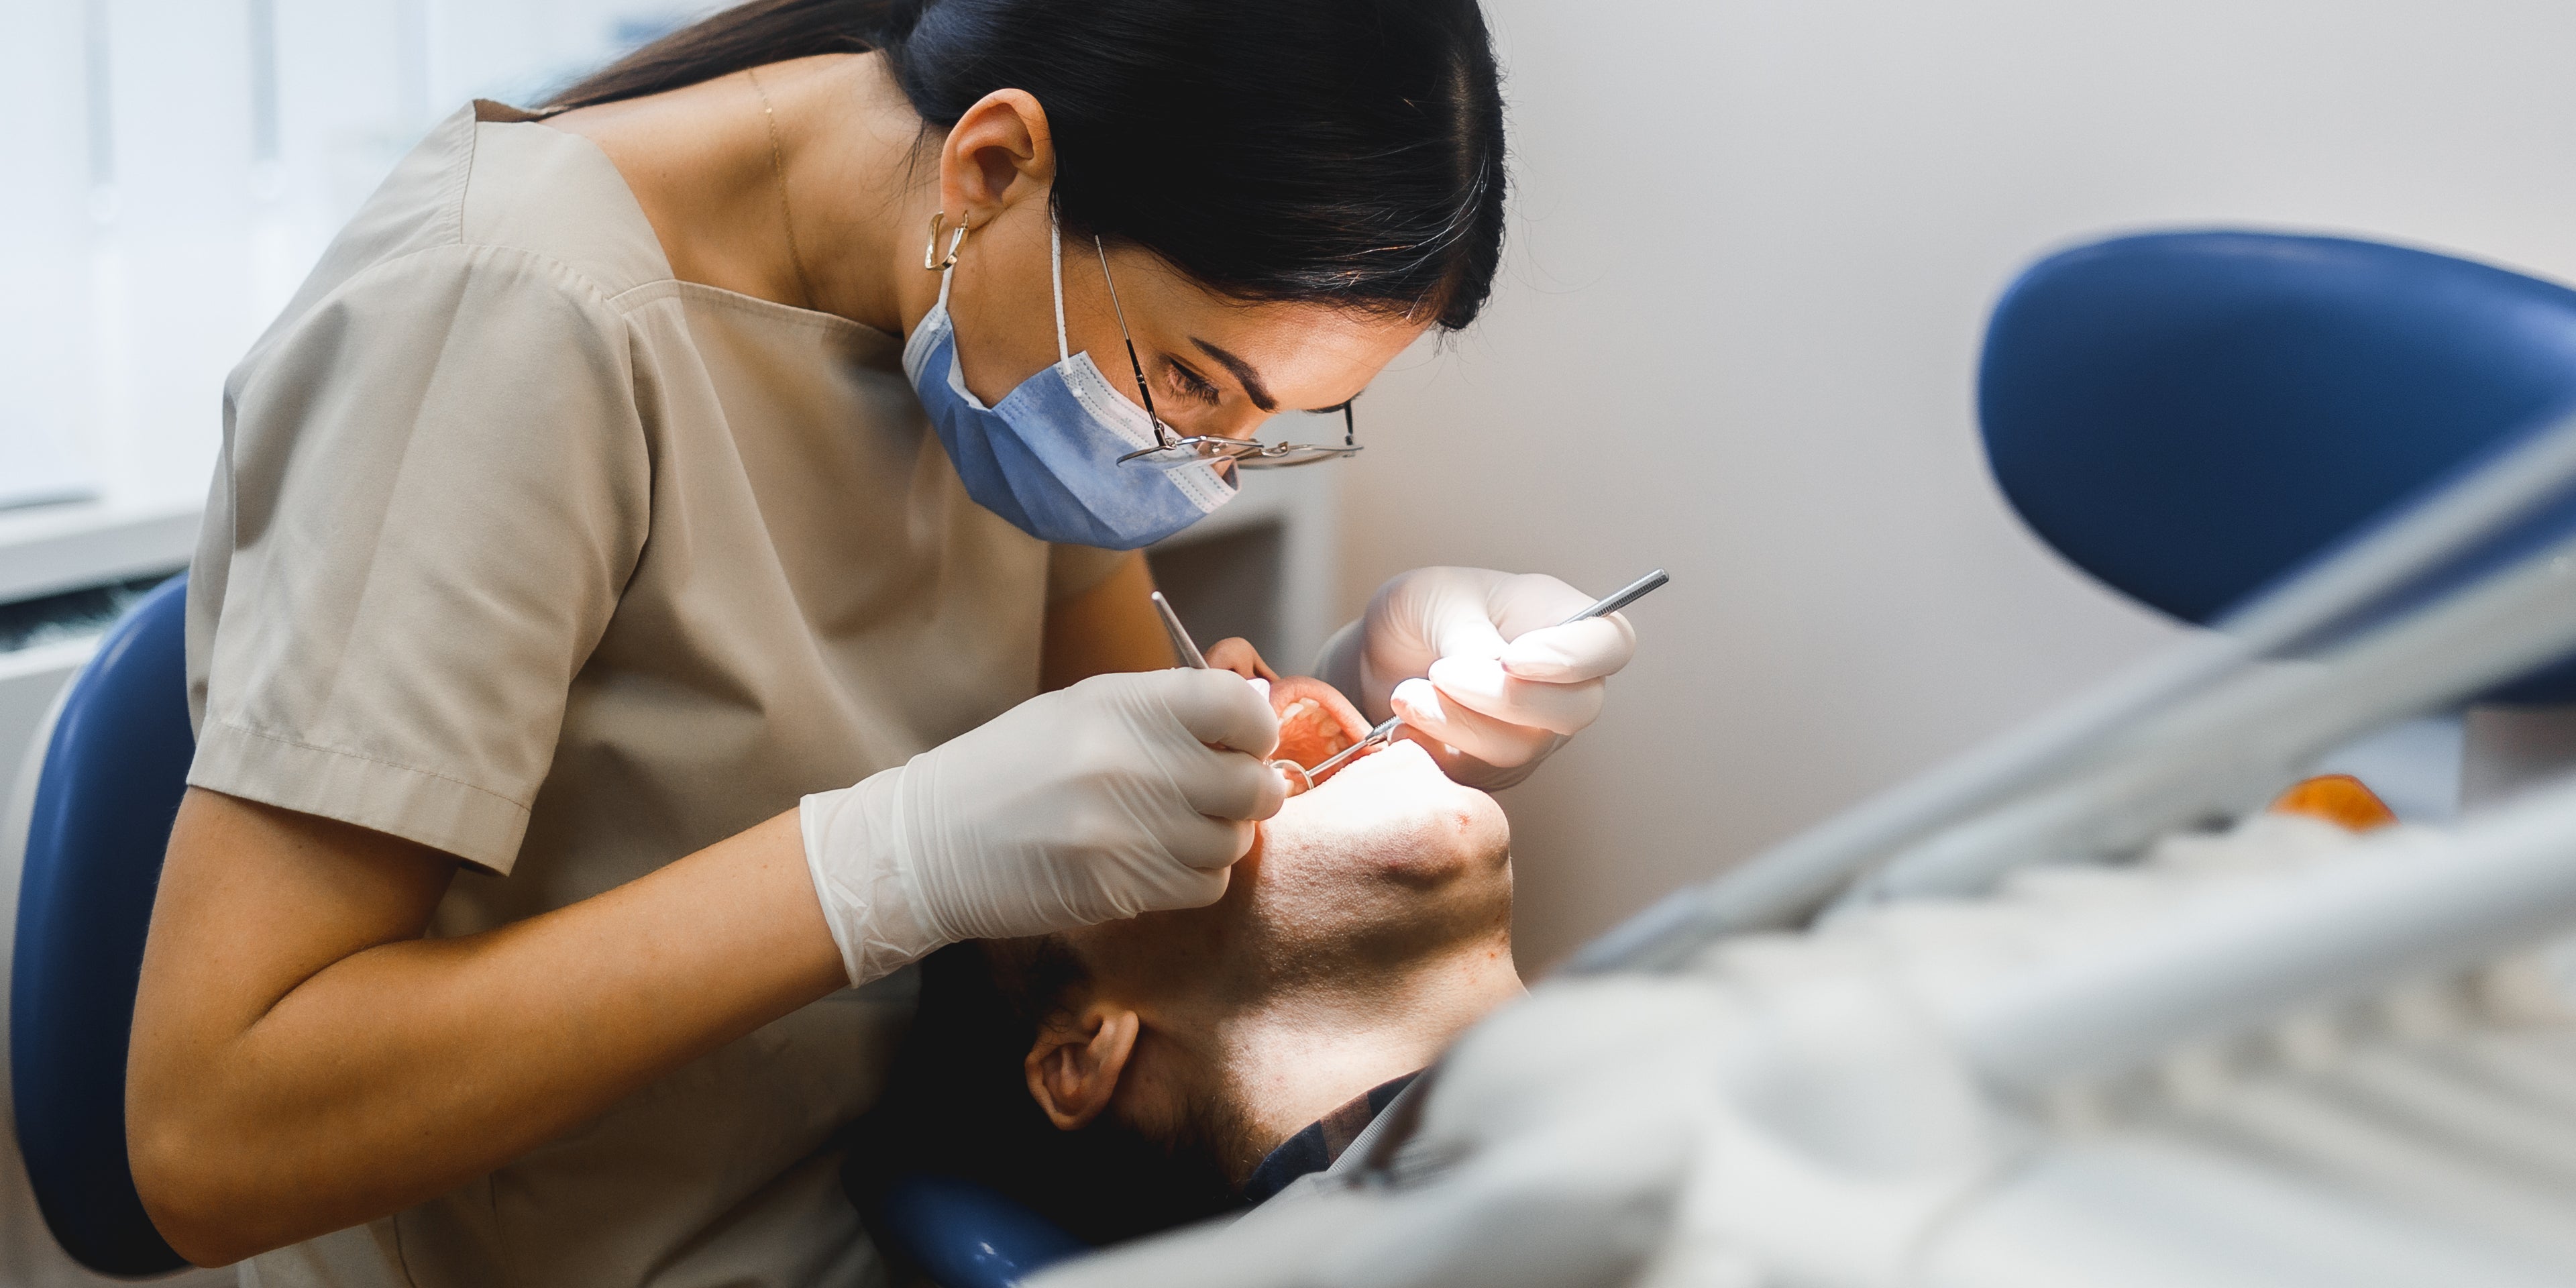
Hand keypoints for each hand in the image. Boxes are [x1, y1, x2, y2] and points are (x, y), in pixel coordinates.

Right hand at [800, 669, 1285, 983]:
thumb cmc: (1010, 769)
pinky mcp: (1120, 887)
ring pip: (1232, 841)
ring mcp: (1126, 831)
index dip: (1257, 726)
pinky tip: (1160, 861)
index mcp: (1121, 705)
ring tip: (1180, 828)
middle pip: (1250, 784)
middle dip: (1251, 790)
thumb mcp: (1081, 709)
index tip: (1247, 740)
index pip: (1238, 706)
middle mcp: (1130, 763)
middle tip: (1228, 792)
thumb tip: (1251, 711)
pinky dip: (1195, 876)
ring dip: (1220, 837)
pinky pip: (1205, 885)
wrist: (931, 844)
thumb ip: (1163, 710)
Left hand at [1318, 567, 1639, 789]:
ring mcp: (1532, 732)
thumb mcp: (1435, 599)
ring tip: (1408, 694)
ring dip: (1458, 723)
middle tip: (1441, 672)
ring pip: (1521, 749)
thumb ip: (1469, 632)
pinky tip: (1403, 723)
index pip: (1611, 645)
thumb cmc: (1422, 613)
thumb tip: (1493, 670)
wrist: (1379, 658)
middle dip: (1505, 698)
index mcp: (1559, 619)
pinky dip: (1434, 752)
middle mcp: (1561, 683)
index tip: (1513, 659)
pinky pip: (1476, 777)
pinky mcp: (1493, 770)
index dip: (1574, 658)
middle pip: (1576, 710)